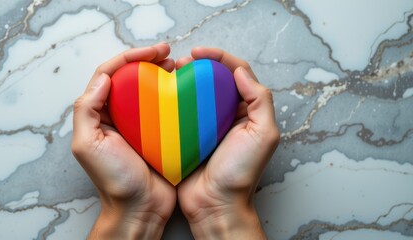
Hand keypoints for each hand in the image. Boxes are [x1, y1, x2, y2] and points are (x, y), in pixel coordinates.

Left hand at [71, 43, 176, 239]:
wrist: (140, 208)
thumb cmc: (113, 181)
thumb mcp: (88, 146)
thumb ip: (87, 111)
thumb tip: (102, 78)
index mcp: (99, 114)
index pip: (110, 74)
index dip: (130, 57)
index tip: (153, 52)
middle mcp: (118, 115)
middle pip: (131, 77)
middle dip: (148, 60)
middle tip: (169, 54)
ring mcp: (140, 124)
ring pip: (149, 89)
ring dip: (162, 74)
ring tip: (178, 67)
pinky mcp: (159, 133)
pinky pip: (165, 108)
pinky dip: (174, 95)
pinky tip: (186, 90)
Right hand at [176, 47, 279, 239]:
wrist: (214, 204)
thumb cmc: (240, 174)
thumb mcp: (263, 135)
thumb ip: (259, 101)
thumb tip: (241, 71)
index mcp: (246, 111)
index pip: (236, 73)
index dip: (219, 57)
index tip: (199, 53)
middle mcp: (226, 115)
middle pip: (213, 79)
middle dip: (198, 65)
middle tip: (181, 62)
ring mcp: (205, 125)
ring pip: (195, 93)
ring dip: (183, 80)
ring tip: (169, 74)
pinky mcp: (187, 135)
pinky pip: (179, 112)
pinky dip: (172, 100)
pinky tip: (161, 95)